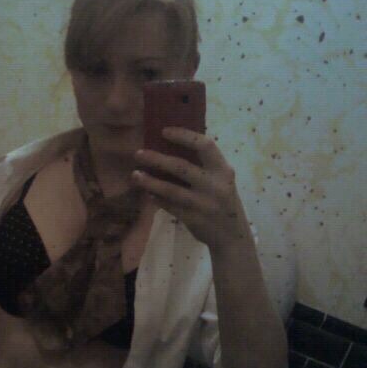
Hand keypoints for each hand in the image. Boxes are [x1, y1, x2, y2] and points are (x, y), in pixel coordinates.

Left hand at [132, 127, 252, 250]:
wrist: (233, 236)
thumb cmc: (223, 201)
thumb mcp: (221, 180)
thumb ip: (205, 166)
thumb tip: (171, 146)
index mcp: (223, 170)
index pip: (205, 145)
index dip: (184, 136)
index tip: (164, 131)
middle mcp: (215, 185)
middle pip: (181, 167)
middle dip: (156, 159)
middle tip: (138, 153)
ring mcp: (204, 204)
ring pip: (171, 190)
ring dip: (150, 182)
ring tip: (135, 175)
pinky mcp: (194, 219)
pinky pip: (170, 206)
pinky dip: (157, 199)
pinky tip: (147, 194)